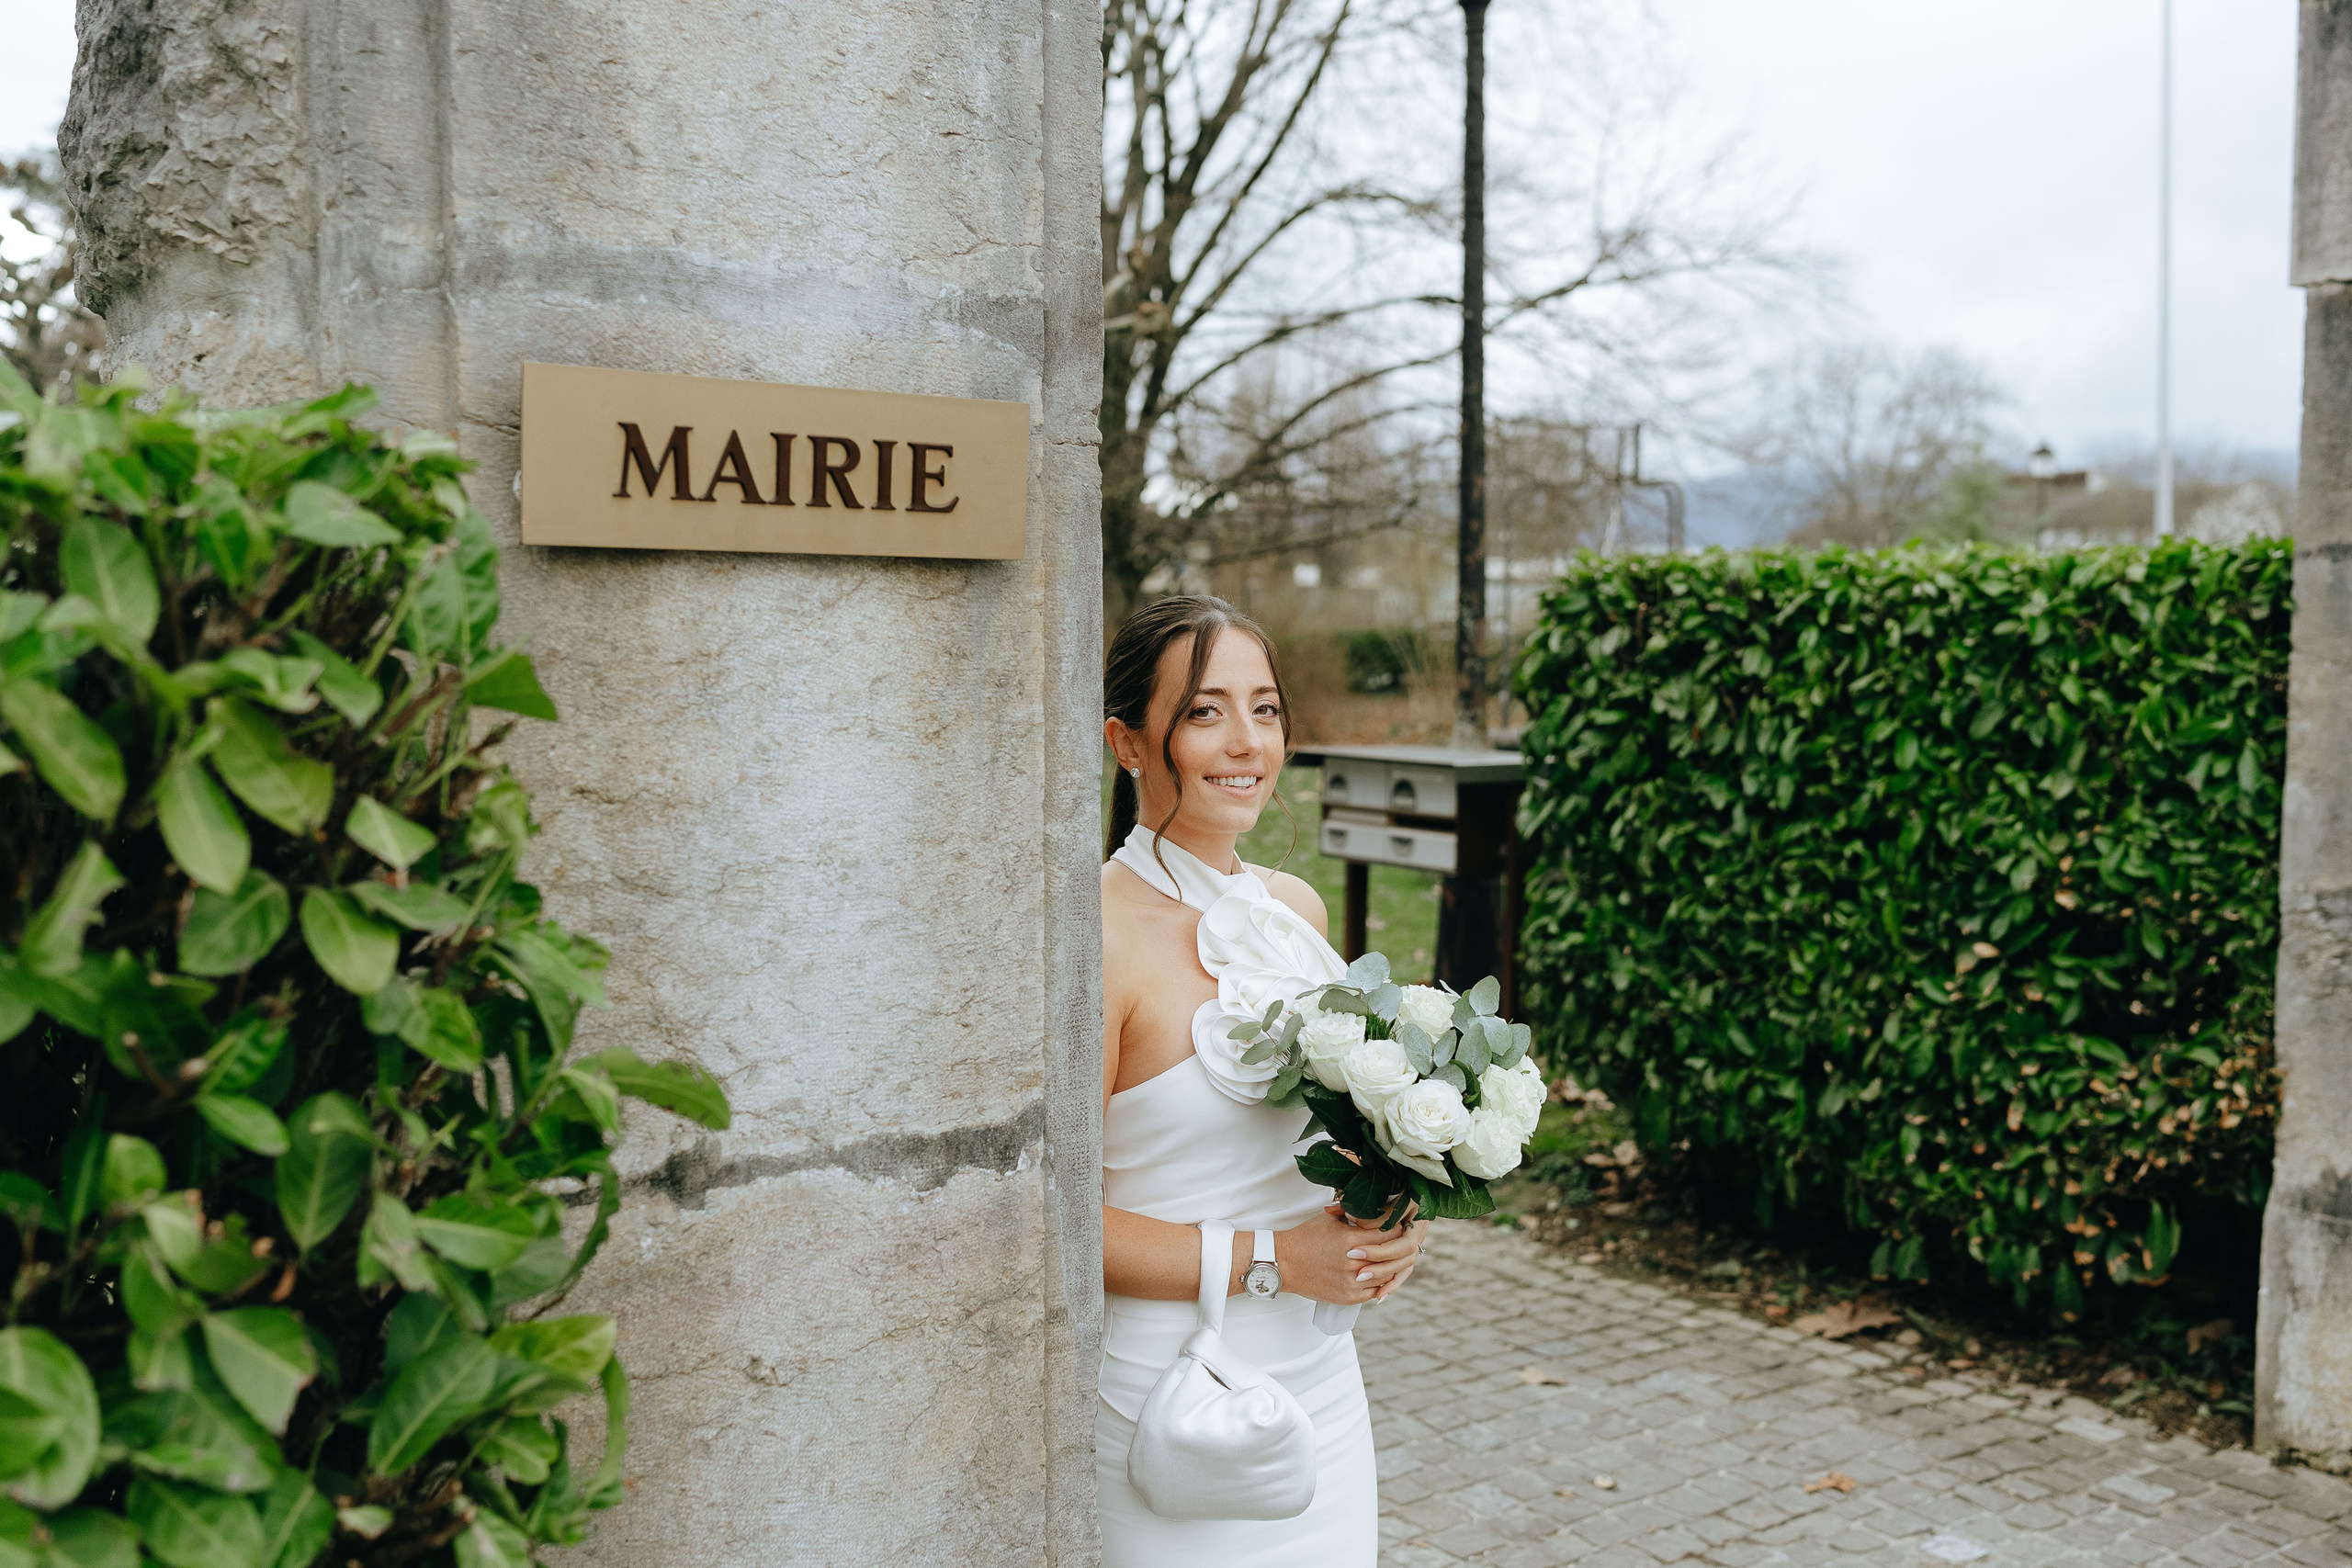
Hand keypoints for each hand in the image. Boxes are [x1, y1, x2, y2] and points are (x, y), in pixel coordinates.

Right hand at [1270, 1206, 1417, 1304]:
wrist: (1285, 1263)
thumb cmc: (1307, 1237)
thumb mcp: (1330, 1218)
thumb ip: (1355, 1213)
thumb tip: (1376, 1205)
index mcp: (1350, 1239)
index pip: (1389, 1233)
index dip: (1395, 1227)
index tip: (1397, 1224)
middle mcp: (1353, 1262)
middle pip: (1391, 1255)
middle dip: (1398, 1247)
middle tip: (1401, 1240)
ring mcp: (1352, 1282)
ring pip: (1387, 1275)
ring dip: (1391, 1266)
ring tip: (1392, 1257)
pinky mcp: (1349, 1297)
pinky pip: (1375, 1291)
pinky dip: (1381, 1283)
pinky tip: (1380, 1273)